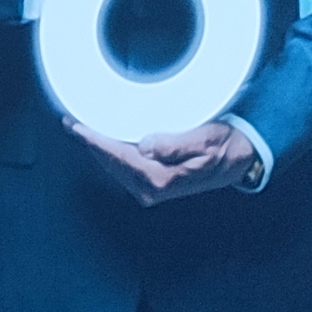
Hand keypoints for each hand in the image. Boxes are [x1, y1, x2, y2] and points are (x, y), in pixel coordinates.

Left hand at [69, 118, 260, 204]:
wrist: (240, 162)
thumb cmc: (225, 147)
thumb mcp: (206, 140)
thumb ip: (175, 144)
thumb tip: (145, 146)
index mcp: (162, 179)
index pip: (118, 157)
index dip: (95, 140)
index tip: (77, 127)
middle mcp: (152, 189)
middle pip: (111, 163)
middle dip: (90, 143)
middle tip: (70, 121)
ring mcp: (151, 189)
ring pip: (114, 166)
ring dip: (97, 148)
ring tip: (79, 128)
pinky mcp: (152, 184)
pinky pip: (122, 167)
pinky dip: (109, 153)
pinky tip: (101, 141)